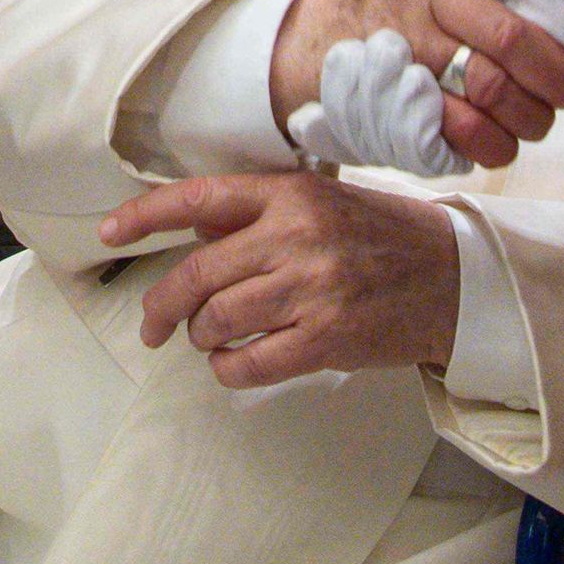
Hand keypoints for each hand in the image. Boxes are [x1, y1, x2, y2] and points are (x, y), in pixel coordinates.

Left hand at [100, 171, 458, 390]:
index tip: (109, 233)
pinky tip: (235, 363)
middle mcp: (295, 236)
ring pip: (217, 321)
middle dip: (163, 307)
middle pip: (197, 274)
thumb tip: (195, 234)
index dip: (145, 216)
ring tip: (211, 339)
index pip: (199, 199)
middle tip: (154, 326)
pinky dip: (230, 369)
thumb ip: (260, 215)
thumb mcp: (322, 202)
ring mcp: (310, 289)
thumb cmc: (384, 237)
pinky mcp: (325, 338)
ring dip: (202, 337)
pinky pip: (250, 363)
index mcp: (290, 194)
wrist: (454, 278)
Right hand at [269, 0, 563, 169]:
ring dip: (534, 115)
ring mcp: (408, 50)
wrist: (315, 44)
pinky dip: (498, 145)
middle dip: (559, 73)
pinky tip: (501, 138)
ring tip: (539, 116)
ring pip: (495, 91)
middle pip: (513, 37)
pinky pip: (468, 134)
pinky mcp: (398, 102)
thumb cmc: (396, 2)